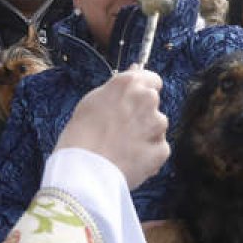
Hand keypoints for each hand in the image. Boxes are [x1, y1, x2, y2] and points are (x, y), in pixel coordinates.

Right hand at [55, 66, 168, 188]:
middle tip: (120, 130)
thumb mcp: (92, 101)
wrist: (83, 171)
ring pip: (157, 128)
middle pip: (154, 105)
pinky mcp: (162, 149)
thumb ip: (118, 88)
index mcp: (129, 84)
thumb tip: (135, 71)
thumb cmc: (80, 135)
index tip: (132, 103)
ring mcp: (157, 125)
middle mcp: (147, 99)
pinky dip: (148, 156)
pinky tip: (129, 160)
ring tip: (122, 148)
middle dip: (142, 115)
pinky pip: (158, 150)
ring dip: (145, 136)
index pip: (152, 79)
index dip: (141, 92)